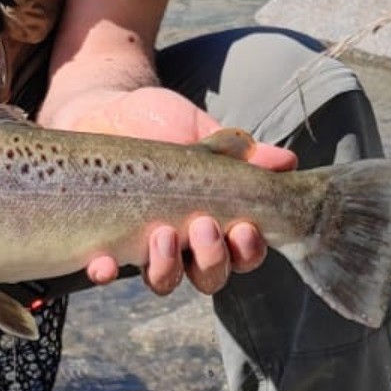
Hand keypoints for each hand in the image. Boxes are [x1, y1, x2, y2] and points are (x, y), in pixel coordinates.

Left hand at [65, 86, 296, 296]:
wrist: (103, 109)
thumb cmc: (159, 123)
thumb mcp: (200, 132)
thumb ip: (239, 151)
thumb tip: (286, 161)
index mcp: (214, 220)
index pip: (243, 254)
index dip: (249, 251)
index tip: (245, 227)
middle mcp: (183, 243)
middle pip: (210, 276)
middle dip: (212, 258)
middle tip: (203, 224)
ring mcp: (143, 246)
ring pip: (164, 281)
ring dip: (167, 267)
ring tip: (162, 233)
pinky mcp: (103, 243)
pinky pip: (104, 272)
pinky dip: (105, 272)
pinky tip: (104, 262)